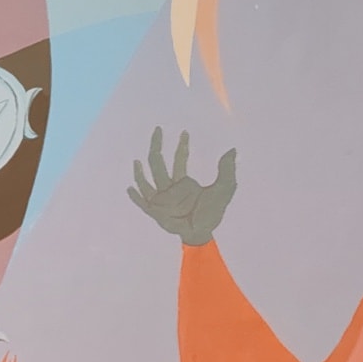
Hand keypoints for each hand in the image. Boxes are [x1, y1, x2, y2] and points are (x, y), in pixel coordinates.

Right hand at [128, 128, 236, 246]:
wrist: (202, 232)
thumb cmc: (212, 213)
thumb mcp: (224, 188)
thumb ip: (227, 170)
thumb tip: (232, 150)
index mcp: (183, 182)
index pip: (179, 159)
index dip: (182, 146)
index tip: (185, 132)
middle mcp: (169, 188)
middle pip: (158, 163)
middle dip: (157, 145)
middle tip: (158, 129)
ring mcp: (160, 200)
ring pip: (146, 181)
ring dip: (140, 172)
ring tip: (137, 161)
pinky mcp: (155, 212)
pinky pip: (142, 202)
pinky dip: (135, 196)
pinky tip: (130, 188)